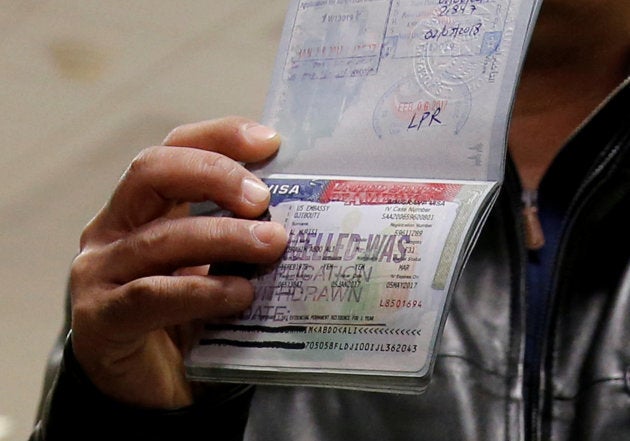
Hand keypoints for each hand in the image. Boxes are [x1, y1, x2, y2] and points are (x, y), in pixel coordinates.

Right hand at [69, 116, 287, 408]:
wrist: (153, 387)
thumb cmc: (191, 315)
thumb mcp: (219, 262)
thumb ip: (240, 231)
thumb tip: (302, 207)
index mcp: (145, 206)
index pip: (175, 148)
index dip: (219, 135)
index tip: (270, 142)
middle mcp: (114, 227)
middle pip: (153, 171)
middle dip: (214, 174)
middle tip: (263, 200)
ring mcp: (100, 270)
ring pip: (160, 237)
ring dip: (223, 236)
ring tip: (273, 246)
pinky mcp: (101, 316)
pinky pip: (152, 294)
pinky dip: (202, 291)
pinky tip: (240, 294)